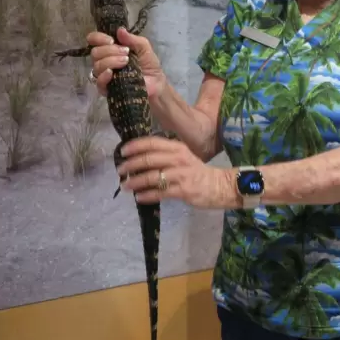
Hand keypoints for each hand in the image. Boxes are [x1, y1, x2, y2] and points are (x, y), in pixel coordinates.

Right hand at [86, 28, 165, 98]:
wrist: (156, 85)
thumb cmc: (149, 66)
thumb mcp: (144, 48)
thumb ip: (133, 39)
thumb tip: (120, 30)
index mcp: (111, 49)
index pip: (94, 40)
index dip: (98, 38)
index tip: (111, 40)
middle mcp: (104, 61)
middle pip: (95, 52)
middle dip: (110, 50)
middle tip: (126, 53)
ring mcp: (104, 75)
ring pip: (97, 66)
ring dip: (111, 61)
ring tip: (126, 62)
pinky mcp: (107, 89)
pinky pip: (98, 82)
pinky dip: (104, 76)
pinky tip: (112, 73)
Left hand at [116, 136, 236, 208]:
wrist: (219, 186)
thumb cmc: (196, 172)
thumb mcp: (182, 157)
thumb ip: (164, 156)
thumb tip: (138, 160)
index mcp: (177, 147)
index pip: (152, 143)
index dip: (135, 146)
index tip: (123, 152)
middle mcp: (178, 158)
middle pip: (149, 159)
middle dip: (131, 165)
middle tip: (120, 171)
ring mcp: (181, 174)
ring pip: (152, 177)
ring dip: (135, 181)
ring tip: (125, 186)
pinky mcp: (183, 190)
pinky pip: (160, 192)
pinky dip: (147, 195)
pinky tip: (139, 197)